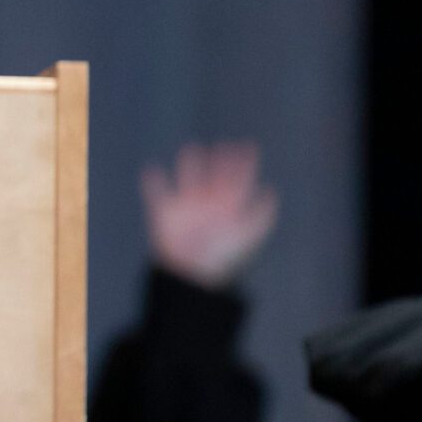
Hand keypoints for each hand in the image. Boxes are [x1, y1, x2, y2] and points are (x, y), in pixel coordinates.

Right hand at [140, 142, 278, 289]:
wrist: (191, 276)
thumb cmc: (220, 259)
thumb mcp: (245, 237)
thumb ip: (259, 216)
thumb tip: (270, 192)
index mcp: (228, 208)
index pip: (239, 181)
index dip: (245, 164)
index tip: (249, 146)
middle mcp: (208, 204)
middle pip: (216, 176)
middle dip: (221, 161)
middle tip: (226, 145)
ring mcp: (186, 207)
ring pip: (188, 179)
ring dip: (190, 165)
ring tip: (191, 149)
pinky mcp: (164, 213)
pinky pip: (157, 193)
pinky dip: (153, 182)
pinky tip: (151, 169)